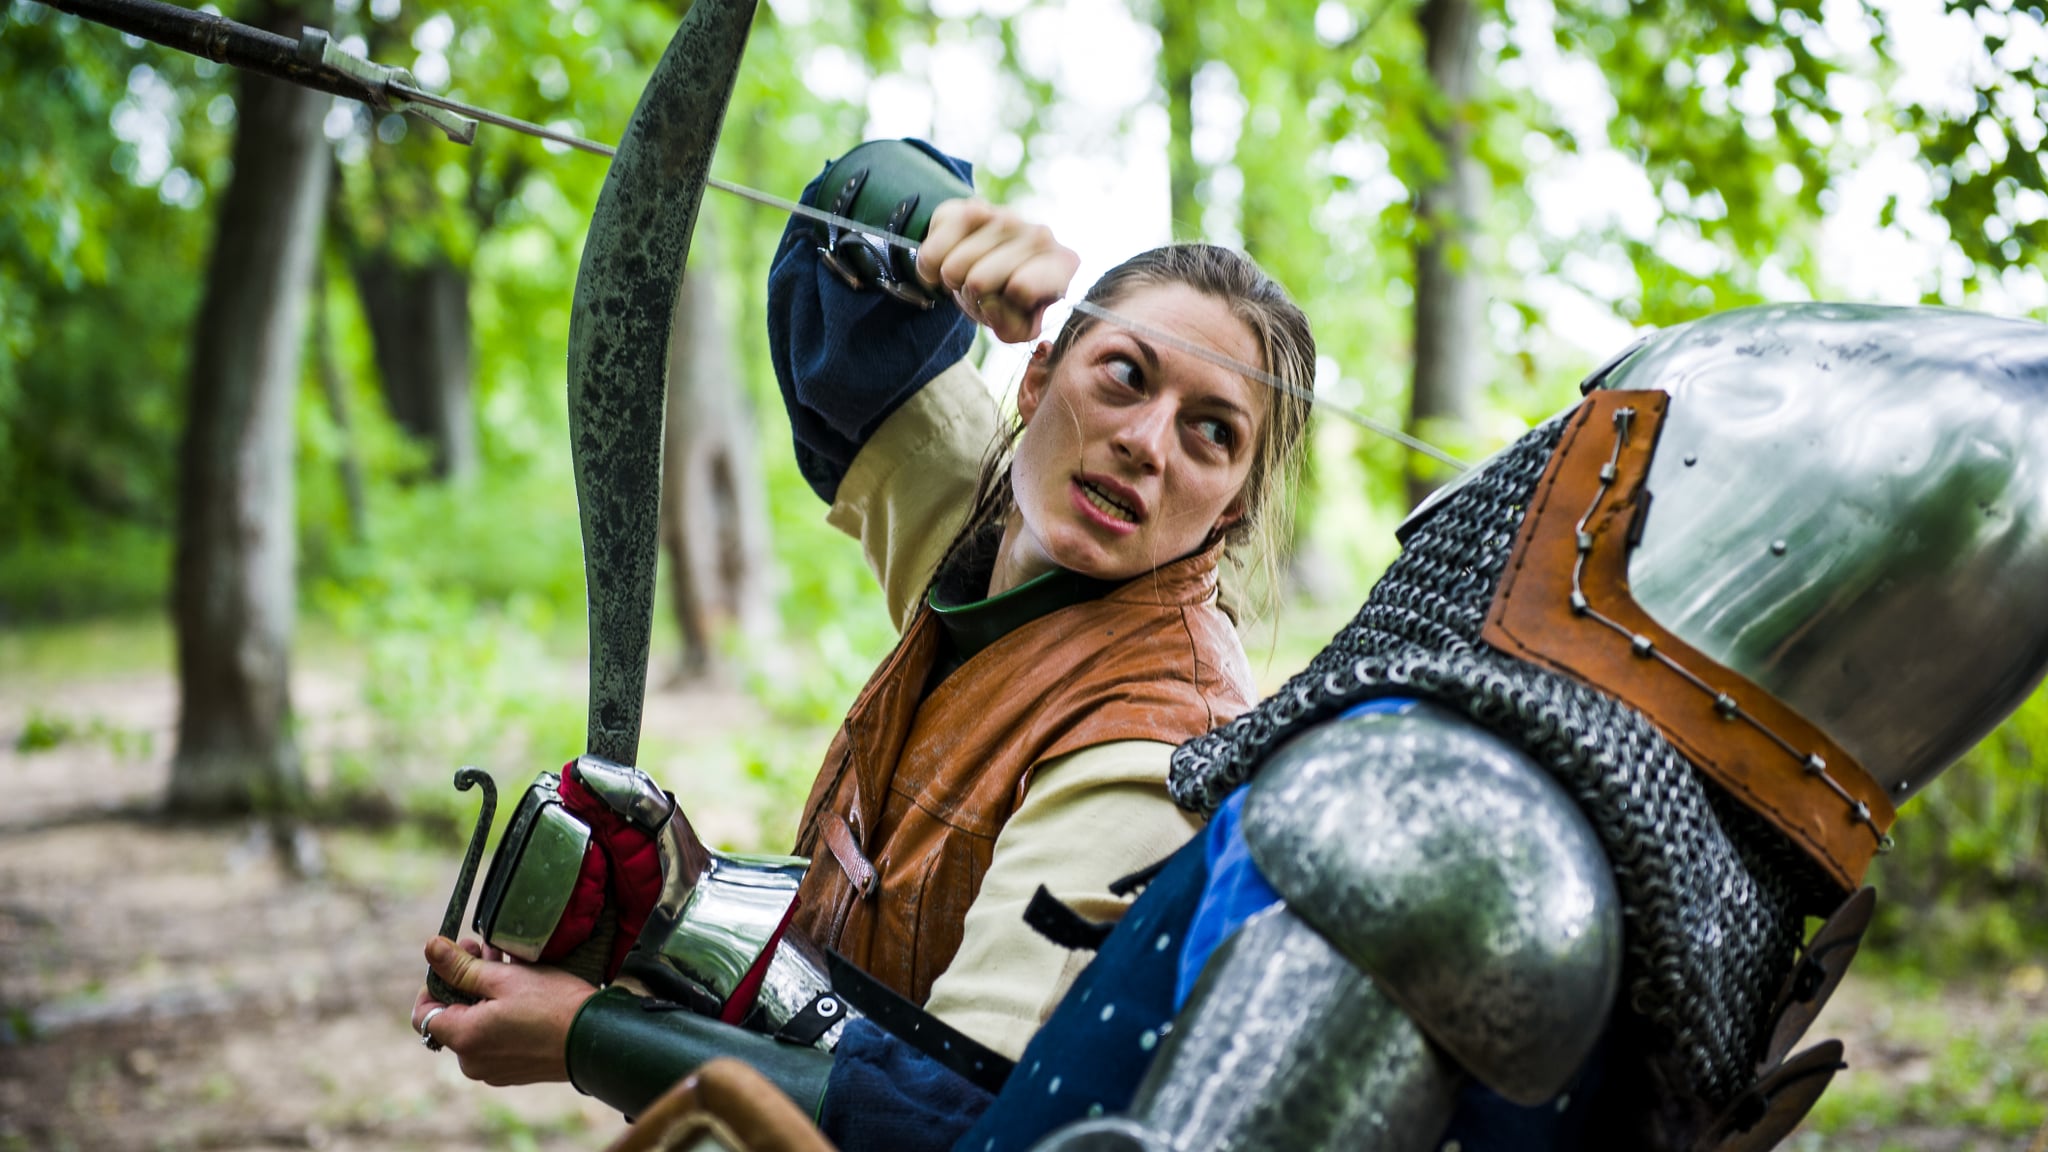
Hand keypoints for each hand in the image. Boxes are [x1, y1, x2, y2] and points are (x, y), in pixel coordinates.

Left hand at [413, 936, 596, 1085]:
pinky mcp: (512, 1071)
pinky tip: (522, 992)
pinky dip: (500, 1016)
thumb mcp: (505, 979)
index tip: (456, 960)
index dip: (434, 983)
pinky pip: (494, 1040)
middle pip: (452, 1017)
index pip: (423, 1014)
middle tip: (486, 950)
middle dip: (466, 982)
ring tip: (508, 964)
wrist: (596, 1038)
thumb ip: (462, 967)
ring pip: (475, 1026)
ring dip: (485, 995)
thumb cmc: (552, 1006)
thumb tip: (430, 948)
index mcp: (464, 1038)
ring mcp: (492, 1070)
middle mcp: (471, 1061)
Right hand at [916, 199, 1079, 343]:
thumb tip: (991, 303)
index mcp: (1063, 264)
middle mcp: (1039, 234)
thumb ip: (1015, 329)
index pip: (1021, 289)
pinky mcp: (968, 207)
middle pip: (980, 282)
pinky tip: (949, 261)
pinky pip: (932, 253)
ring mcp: (1005, 216)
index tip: (1009, 304)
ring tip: (970, 276)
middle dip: (973, 297)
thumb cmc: (1008, 297)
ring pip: (954, 268)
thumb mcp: (1019, 324)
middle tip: (984, 293)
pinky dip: (931, 269)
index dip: (1004, 308)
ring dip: (953, 282)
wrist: (988, 261)